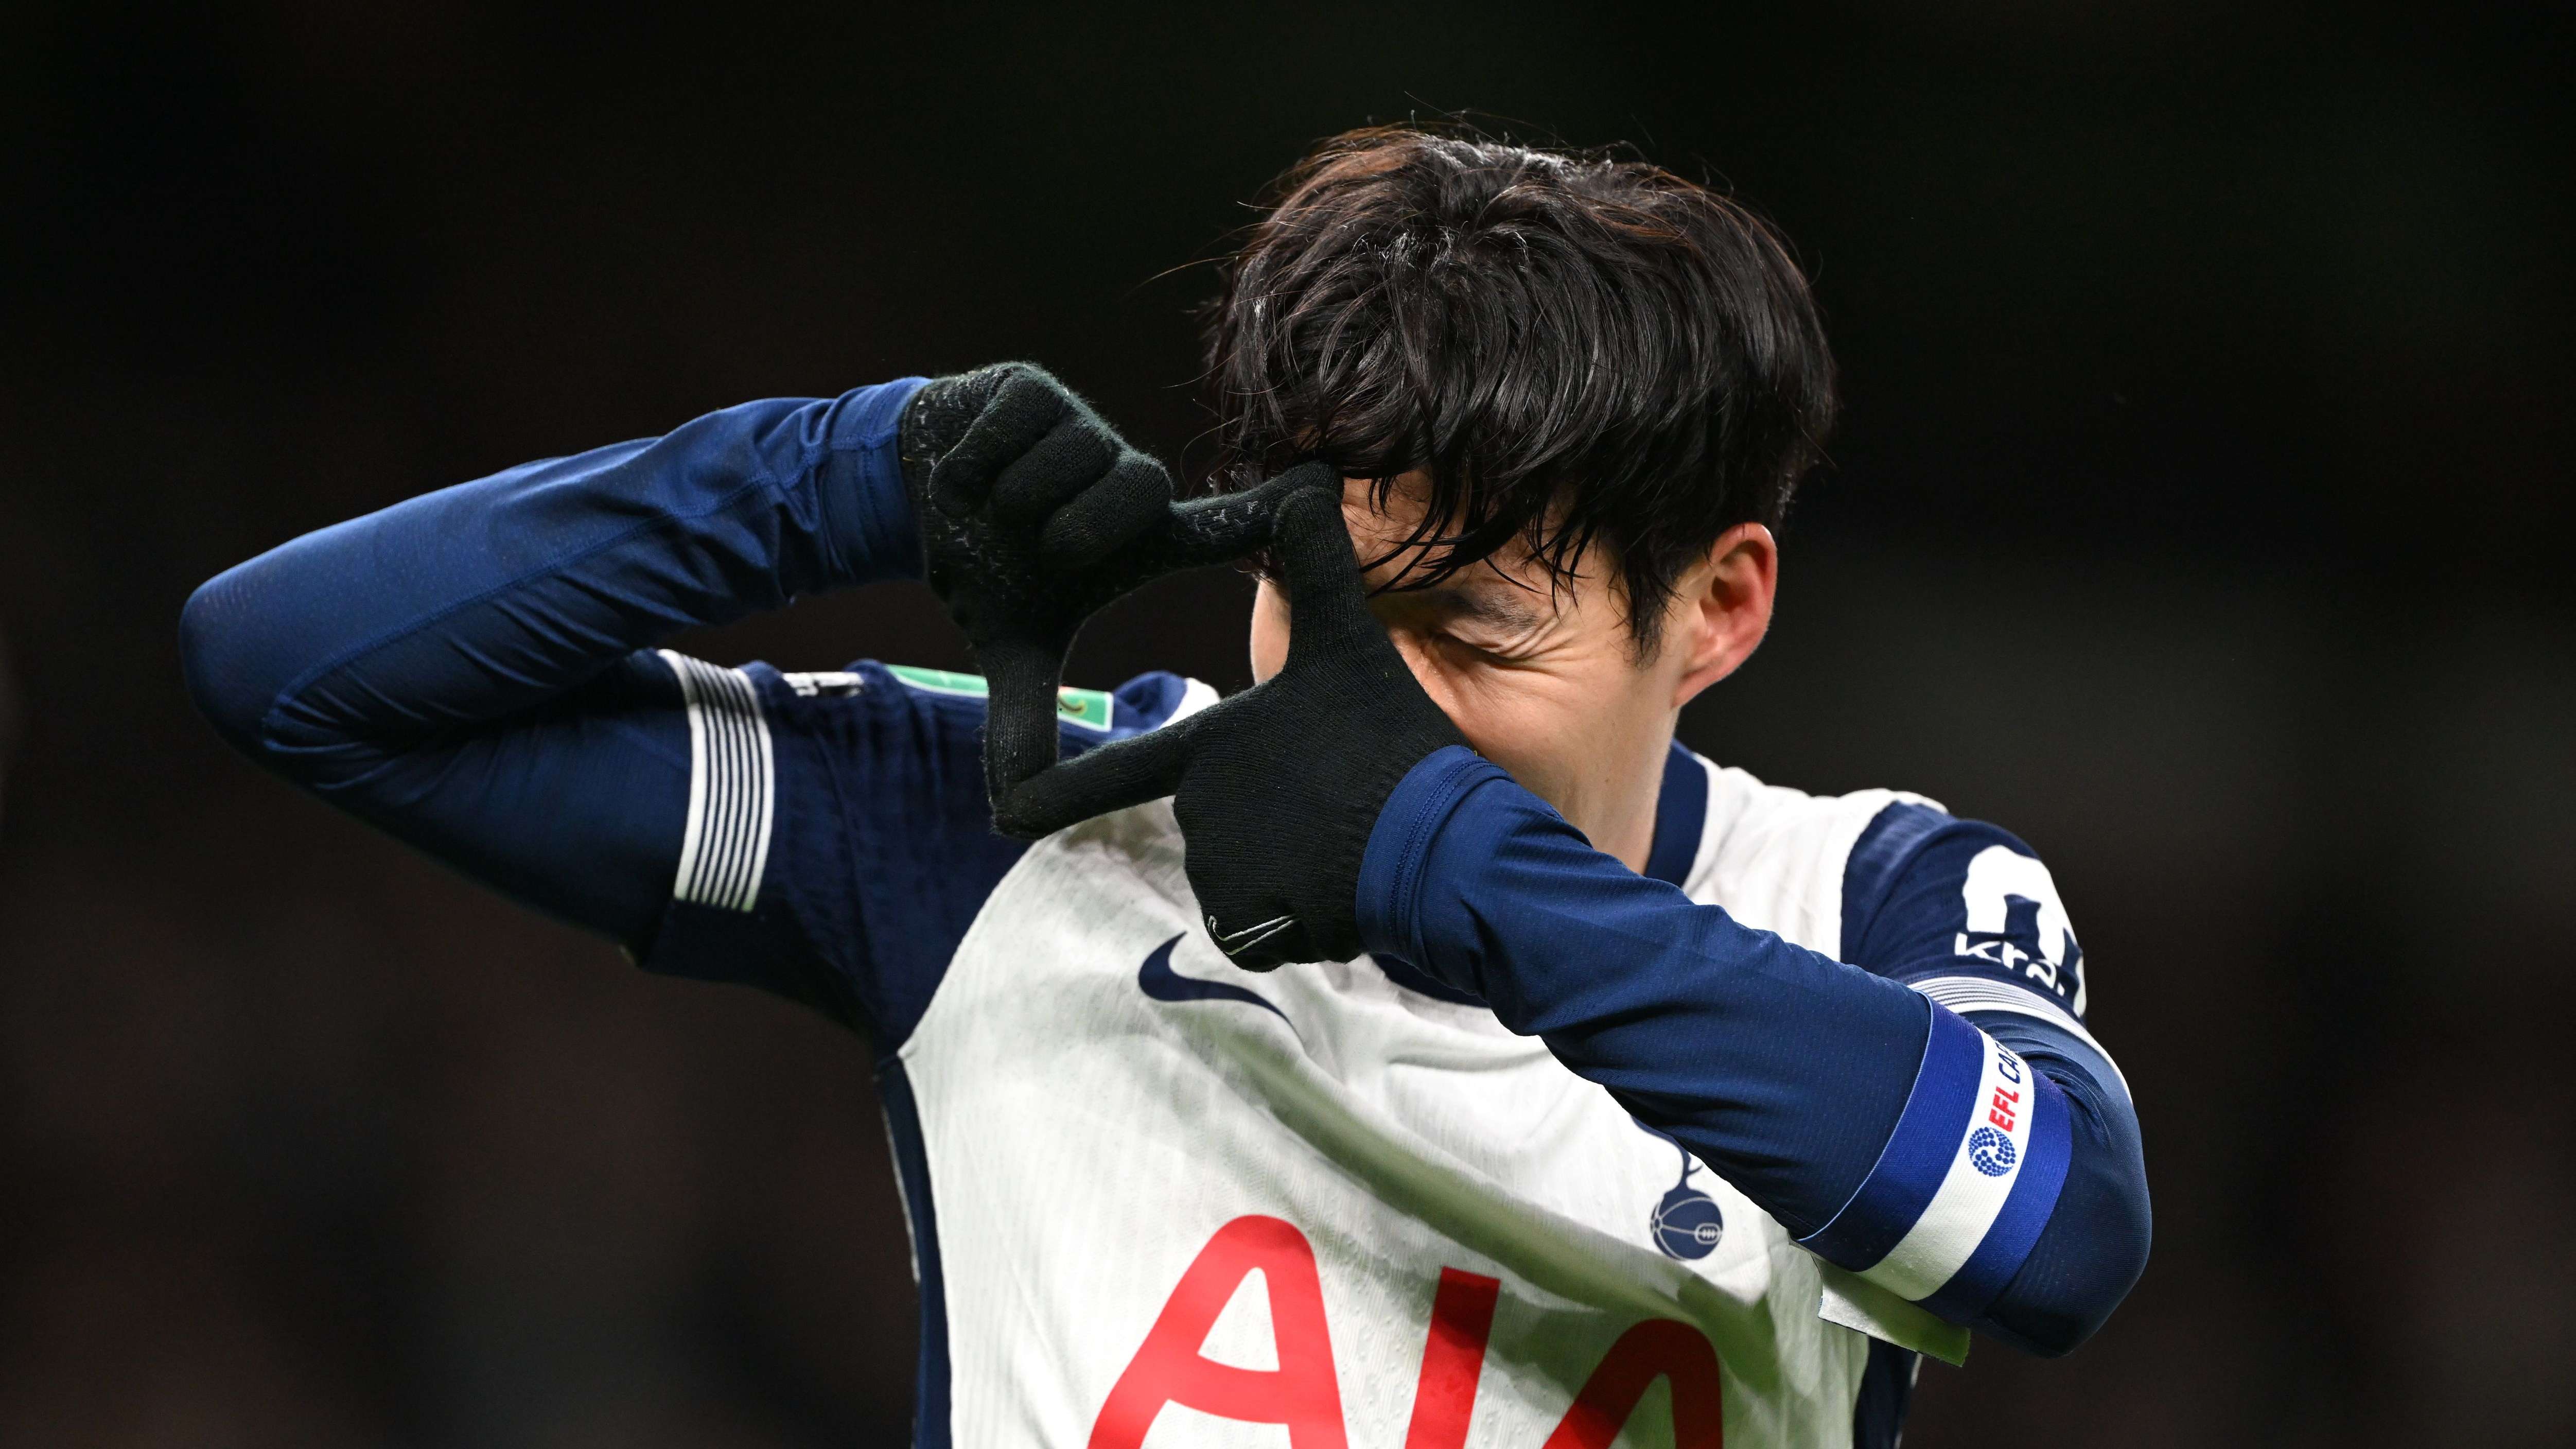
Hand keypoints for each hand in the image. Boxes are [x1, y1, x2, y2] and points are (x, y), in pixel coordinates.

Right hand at [901, 364, 1296, 809]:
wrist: (913, 492)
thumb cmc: (987, 563)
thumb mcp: (1009, 643)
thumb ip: (1022, 718)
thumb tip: (1010, 815)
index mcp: (1137, 537)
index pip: (1217, 527)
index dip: (1260, 517)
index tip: (1315, 495)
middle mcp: (1125, 478)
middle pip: (1135, 491)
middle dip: (1074, 529)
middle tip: (1038, 549)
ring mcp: (1084, 426)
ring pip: (1068, 458)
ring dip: (1013, 497)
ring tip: (994, 511)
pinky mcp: (1035, 388)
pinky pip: (1015, 425)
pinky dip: (975, 463)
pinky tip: (964, 477)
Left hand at [996, 475, 1469, 967]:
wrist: (1437, 847)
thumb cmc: (1390, 742)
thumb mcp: (1352, 644)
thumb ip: (1317, 565)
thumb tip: (1310, 477)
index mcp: (1209, 748)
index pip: (1119, 769)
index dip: (1053, 793)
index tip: (1005, 810)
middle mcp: (1197, 812)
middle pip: (1219, 821)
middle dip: (1273, 822)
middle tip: (1335, 807)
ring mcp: (1219, 873)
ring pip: (1241, 875)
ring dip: (1286, 872)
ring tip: (1343, 848)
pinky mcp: (1250, 926)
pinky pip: (1258, 926)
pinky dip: (1296, 919)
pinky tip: (1340, 893)